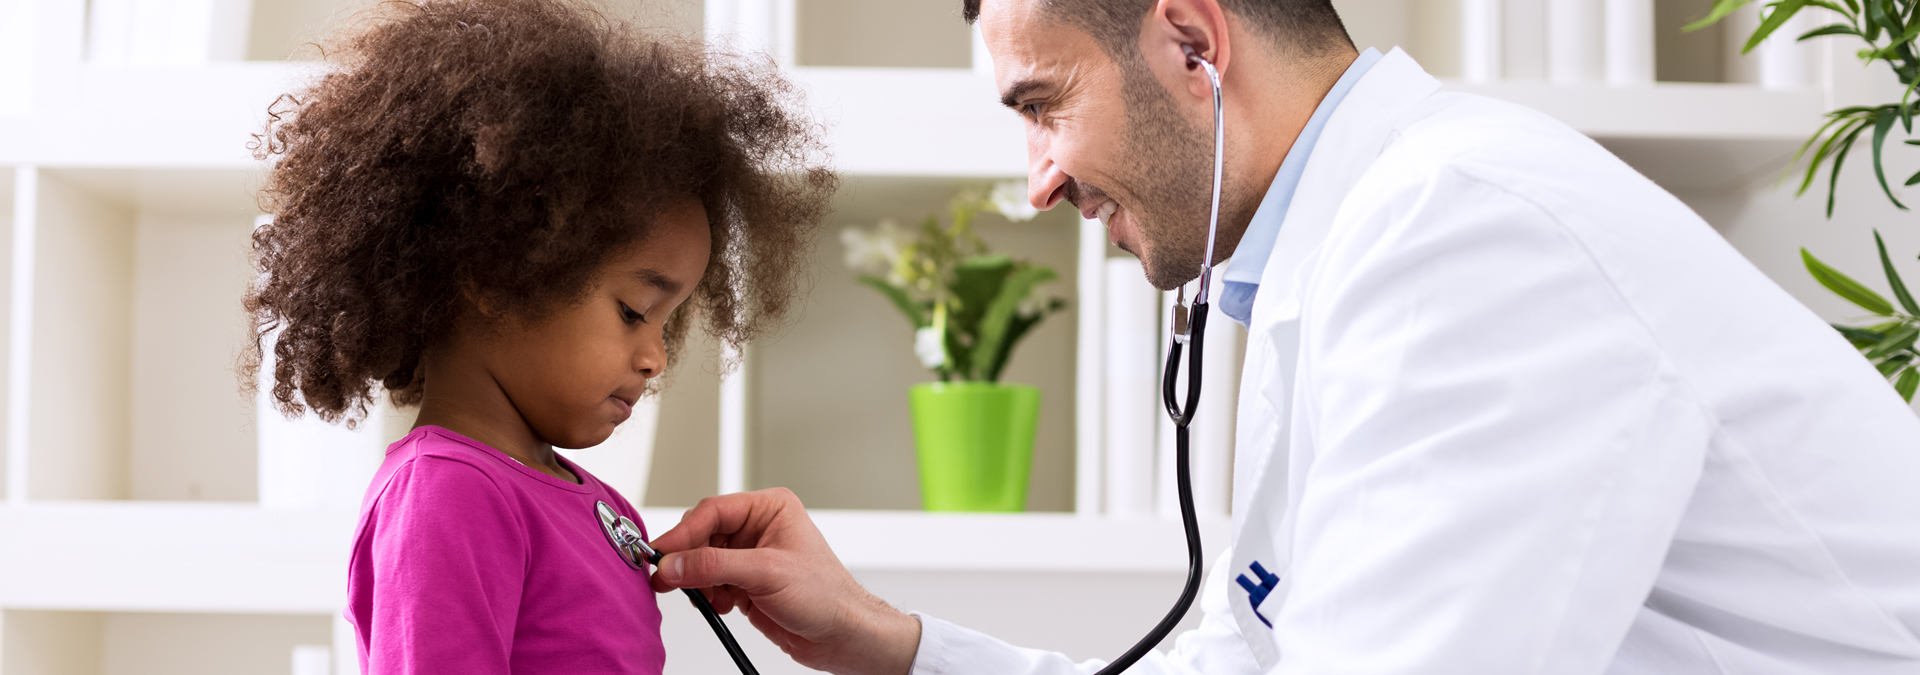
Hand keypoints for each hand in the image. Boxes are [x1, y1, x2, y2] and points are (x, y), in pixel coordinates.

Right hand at [649, 488, 920, 674]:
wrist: (841, 635)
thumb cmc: (826, 596)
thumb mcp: (767, 573)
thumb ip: (714, 566)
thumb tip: (673, 563)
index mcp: (770, 508)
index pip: (713, 511)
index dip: (683, 532)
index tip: (660, 554)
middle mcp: (758, 528)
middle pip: (702, 535)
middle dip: (686, 559)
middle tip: (665, 578)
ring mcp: (750, 557)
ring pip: (702, 561)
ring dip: (697, 581)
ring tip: (704, 596)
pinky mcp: (745, 583)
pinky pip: (709, 583)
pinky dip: (707, 596)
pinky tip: (721, 605)